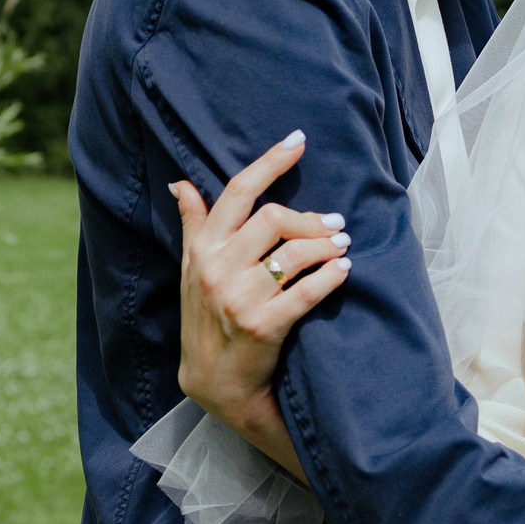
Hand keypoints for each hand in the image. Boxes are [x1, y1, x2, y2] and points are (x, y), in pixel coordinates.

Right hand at [172, 130, 351, 475]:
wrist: (213, 382)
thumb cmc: (204, 319)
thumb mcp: (190, 270)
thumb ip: (193, 225)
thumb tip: (180, 183)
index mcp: (203, 248)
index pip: (237, 192)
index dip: (270, 162)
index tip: (297, 140)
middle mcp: (217, 269)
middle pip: (274, 218)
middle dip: (312, 218)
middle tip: (335, 224)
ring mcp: (239, 298)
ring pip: (295, 253)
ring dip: (327, 245)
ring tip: (343, 246)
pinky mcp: (263, 326)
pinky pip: (307, 291)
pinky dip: (332, 277)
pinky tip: (344, 271)